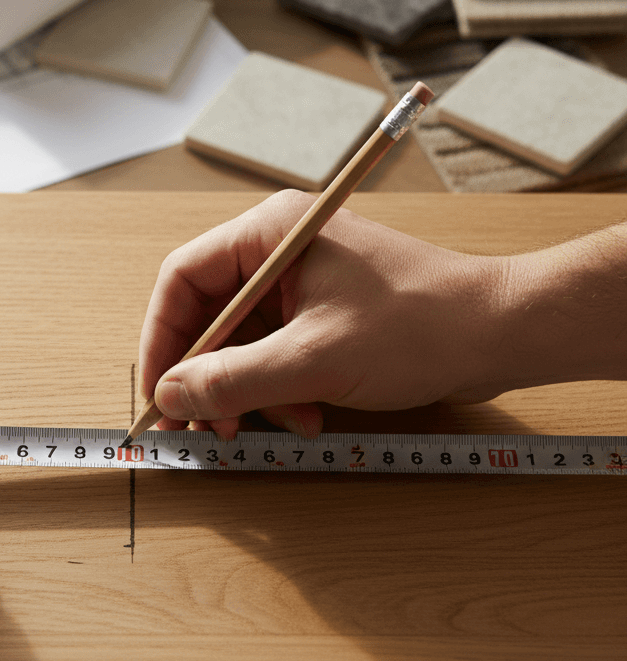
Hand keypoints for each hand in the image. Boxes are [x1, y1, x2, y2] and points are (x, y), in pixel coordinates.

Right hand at [139, 190, 511, 438]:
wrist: (501, 333)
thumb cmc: (418, 327)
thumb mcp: (312, 360)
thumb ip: (231, 380)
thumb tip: (168, 396)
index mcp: (269, 234)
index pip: (182, 279)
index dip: (162, 340)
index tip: (158, 394)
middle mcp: (278, 250)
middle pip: (210, 314)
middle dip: (206, 375)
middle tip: (200, 426)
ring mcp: (302, 281)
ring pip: (242, 341)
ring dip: (248, 390)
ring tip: (265, 426)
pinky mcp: (323, 311)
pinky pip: (276, 351)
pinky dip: (280, 389)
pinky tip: (305, 416)